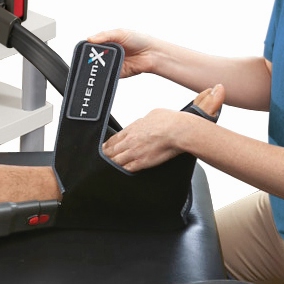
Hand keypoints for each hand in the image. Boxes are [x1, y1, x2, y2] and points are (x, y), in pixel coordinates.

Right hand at [87, 29, 155, 77]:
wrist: (152, 54)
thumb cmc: (139, 40)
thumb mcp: (120, 33)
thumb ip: (104, 35)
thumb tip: (90, 38)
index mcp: (108, 42)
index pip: (93, 46)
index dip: (88, 48)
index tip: (85, 49)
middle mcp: (110, 53)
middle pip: (95, 58)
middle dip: (92, 58)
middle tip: (90, 58)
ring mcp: (113, 64)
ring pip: (100, 67)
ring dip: (98, 66)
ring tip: (98, 63)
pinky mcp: (118, 73)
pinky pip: (108, 75)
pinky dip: (106, 74)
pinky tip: (105, 70)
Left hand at [102, 85, 224, 171]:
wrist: (181, 130)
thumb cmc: (174, 120)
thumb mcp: (159, 113)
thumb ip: (153, 116)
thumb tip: (164, 110)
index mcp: (134, 127)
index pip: (116, 137)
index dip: (109, 144)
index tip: (106, 147)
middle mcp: (131, 139)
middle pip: (111, 149)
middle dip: (106, 154)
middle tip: (102, 158)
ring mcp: (134, 151)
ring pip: (114, 159)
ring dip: (110, 163)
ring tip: (104, 168)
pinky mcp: (140, 162)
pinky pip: (124, 168)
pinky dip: (119, 171)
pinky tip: (114, 174)